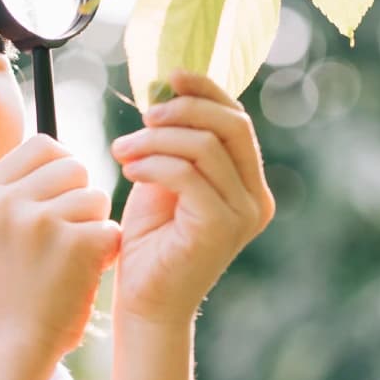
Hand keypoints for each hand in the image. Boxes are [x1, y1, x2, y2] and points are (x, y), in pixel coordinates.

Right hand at [0, 134, 122, 359]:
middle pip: (73, 165)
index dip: (61, 168)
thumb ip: (19, 190)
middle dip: (80, 195)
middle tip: (68, 233)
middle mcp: (7, 201)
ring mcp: (39, 220)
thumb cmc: (8, 289)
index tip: (58, 199)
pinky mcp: (74, 243)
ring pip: (95, 195)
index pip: (42, 144)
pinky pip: (110, 227)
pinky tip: (84, 273)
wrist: (8, 347)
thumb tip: (61, 152)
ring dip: (94, 224)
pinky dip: (106, 251)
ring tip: (71, 258)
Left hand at [109, 69, 275, 325]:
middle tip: (143, 116)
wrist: (144, 302)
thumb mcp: (165, 181)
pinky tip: (130, 169)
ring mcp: (243, 214)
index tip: (170, 77)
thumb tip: (166, 89)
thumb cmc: (150, 243)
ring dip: (157, 139)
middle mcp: (256, 197)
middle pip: (232, 125)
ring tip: (123, 149)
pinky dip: (154, 163)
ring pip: (205, 147)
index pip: (237, 121)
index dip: (206, 91)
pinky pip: (188, 174)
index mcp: (249, 183)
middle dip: (184, 109)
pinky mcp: (220, 227)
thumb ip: (176, 143)